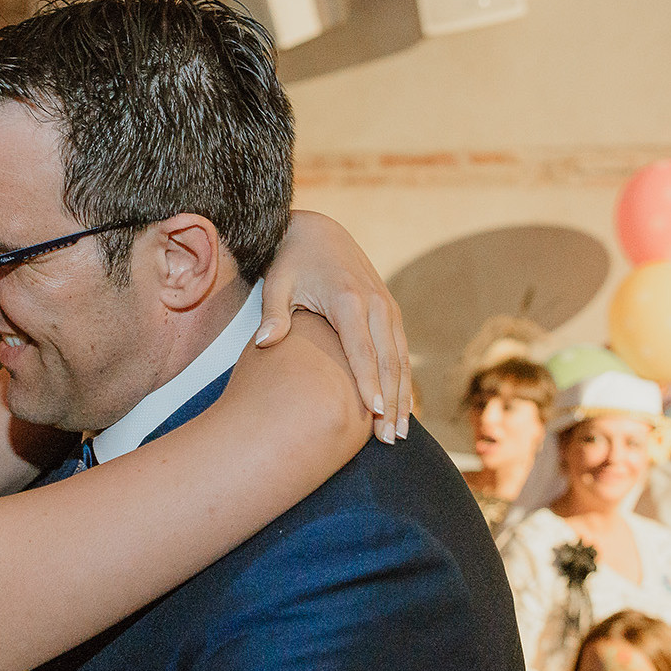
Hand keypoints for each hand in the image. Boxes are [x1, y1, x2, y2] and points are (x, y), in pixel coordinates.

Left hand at [255, 209, 409, 443]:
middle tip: (389, 439)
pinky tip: (403, 407)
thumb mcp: (276, 282)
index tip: (374, 413)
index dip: (369, 382)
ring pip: (401, 359)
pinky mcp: (390, 309)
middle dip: (392, 402)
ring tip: (400, 433)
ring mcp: (387, 306)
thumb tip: (267, 343)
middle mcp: (375, 303)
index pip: (362, 350)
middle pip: (389, 361)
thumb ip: (273, 314)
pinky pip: (402, 350)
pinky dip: (404, 380)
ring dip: (403, 397)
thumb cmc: (290, 261)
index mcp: (348, 300)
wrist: (316, 231)